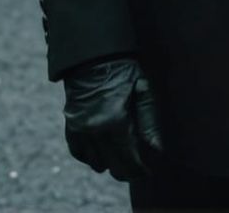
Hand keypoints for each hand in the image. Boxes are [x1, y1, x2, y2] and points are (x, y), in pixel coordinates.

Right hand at [62, 57, 161, 182]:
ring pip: (96, 163)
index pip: (129, 159)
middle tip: (138, 168)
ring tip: (122, 155)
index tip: (148, 172)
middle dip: (127, 171)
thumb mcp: (142, 91)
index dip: (140, 170)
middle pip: (113, 166)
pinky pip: (80, 154)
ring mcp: (80, 130)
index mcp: (115, 121)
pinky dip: (91, 156)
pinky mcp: (70, 127)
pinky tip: (103, 150)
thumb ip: (149, 122)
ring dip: (110, 163)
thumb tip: (157, 149)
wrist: (93, 56)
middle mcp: (95, 130)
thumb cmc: (123, 70)